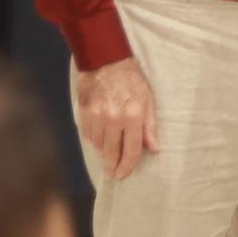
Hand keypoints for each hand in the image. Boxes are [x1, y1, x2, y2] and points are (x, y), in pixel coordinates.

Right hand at [76, 56, 158, 179]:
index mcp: (133, 116)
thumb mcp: (148, 99)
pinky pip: (88, 136)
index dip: (128, 165)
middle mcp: (113, 119)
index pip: (131, 149)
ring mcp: (96, 117)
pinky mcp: (84, 114)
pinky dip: (94, 142)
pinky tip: (99, 144)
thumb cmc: (132, 79)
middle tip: (114, 175)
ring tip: (108, 160)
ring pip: (98, 146)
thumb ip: (150, 125)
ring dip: (104, 154)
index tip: (124, 174)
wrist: (105, 61)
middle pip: (112, 152)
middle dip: (113, 166)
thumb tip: (154, 148)